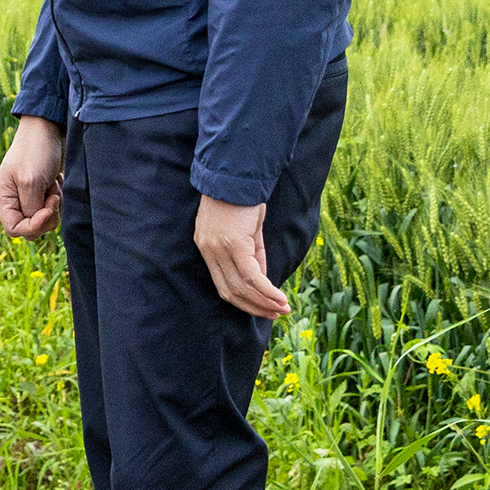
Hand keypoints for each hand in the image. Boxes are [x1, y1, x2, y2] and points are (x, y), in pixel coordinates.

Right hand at [0, 116, 64, 237]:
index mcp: (3, 197)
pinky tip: (57, 182)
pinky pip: (52, 209)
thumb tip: (35, 223)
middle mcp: (13, 200)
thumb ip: (30, 208)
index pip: (14, 229)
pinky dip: (58, 199)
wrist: (48, 129)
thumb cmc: (35, 151)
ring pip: (43, 220)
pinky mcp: (41, 191)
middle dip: (46, 216)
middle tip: (53, 196)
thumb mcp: (31, 182)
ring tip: (54, 185)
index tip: (48, 209)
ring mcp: (27, 196)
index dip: (33, 225)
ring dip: (54, 207)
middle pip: (30, 228)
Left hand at [194, 197, 287, 319]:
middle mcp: (209, 251)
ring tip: (282, 309)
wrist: (239, 174)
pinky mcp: (233, 244)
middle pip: (230, 291)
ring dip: (264, 302)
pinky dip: (266, 290)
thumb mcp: (247, 232)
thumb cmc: (243, 200)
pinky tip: (279, 298)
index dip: (243, 302)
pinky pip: (251, 276)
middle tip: (275, 315)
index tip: (262, 310)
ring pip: (242, 287)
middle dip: (254, 307)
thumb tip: (262, 282)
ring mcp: (219, 248)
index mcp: (206, 248)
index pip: (222, 285)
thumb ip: (252, 257)